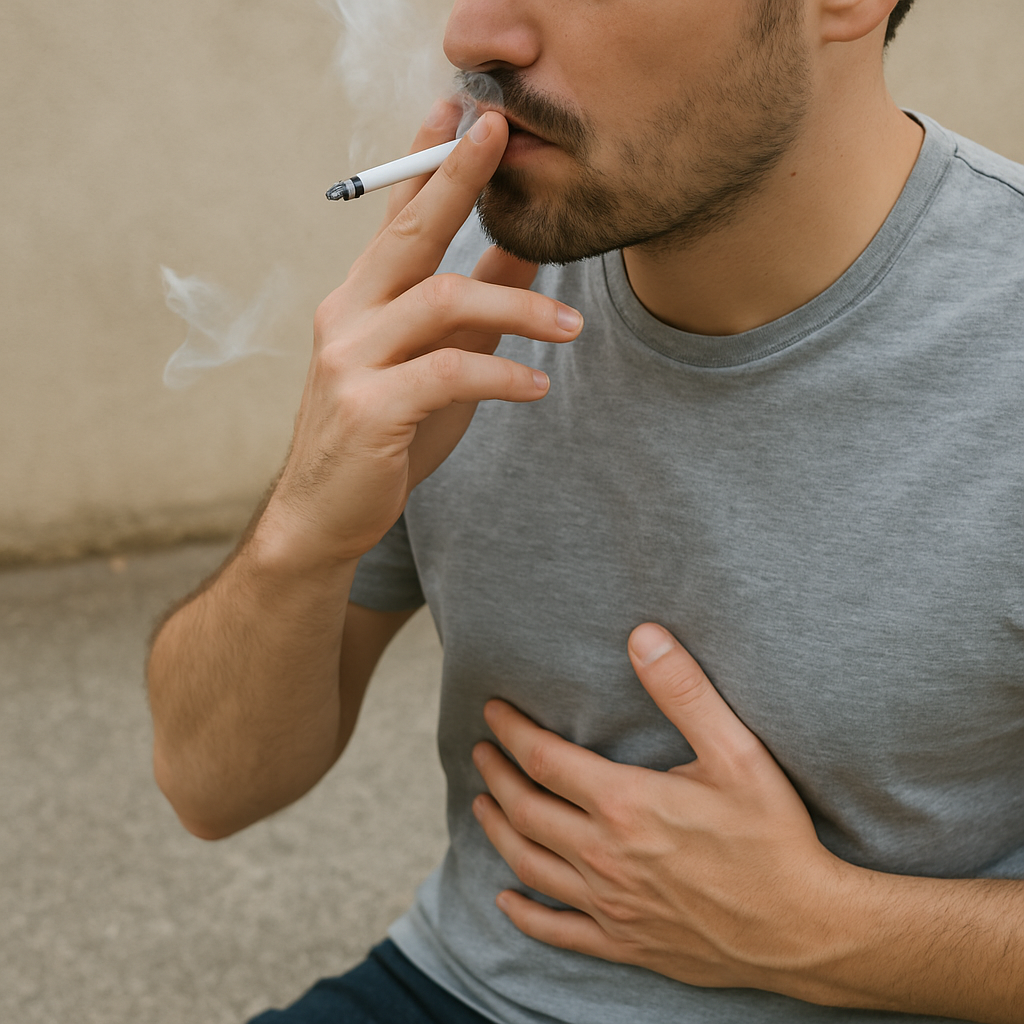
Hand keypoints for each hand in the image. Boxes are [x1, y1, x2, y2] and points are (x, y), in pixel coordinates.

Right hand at [259, 102, 583, 569]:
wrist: (326, 517)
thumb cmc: (384, 437)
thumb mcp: (438, 366)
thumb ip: (475, 312)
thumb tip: (527, 250)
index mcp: (361, 301)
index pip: (396, 219)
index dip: (426, 162)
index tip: (458, 110)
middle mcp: (348, 315)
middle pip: (410, 232)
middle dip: (457, 177)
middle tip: (500, 132)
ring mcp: (351, 358)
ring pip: (444, 300)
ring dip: (519, 305)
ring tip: (572, 327)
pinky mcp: (368, 406)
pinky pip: (448, 371)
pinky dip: (501, 373)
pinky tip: (536, 385)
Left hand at [471, 622, 850, 993]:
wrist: (807, 930)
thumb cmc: (775, 838)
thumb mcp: (737, 754)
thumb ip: (684, 692)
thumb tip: (642, 635)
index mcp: (625, 804)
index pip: (543, 759)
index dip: (511, 731)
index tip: (493, 711)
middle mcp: (605, 855)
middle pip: (525, 809)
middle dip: (495, 774)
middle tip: (480, 751)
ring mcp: (611, 904)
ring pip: (530, 864)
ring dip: (498, 830)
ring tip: (481, 805)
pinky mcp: (626, 943)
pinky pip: (558, 933)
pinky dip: (524, 915)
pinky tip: (506, 901)